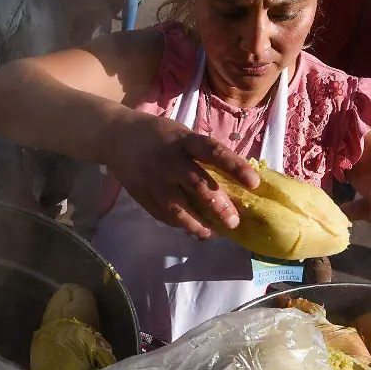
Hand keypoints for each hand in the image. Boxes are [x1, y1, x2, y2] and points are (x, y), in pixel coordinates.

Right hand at [106, 113, 259, 237]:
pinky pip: (163, 215)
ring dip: (197, 224)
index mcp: (184, 141)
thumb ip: (203, 156)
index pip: (213, 152)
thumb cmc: (160, 136)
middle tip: (234, 222)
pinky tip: (192, 228)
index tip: (254, 183)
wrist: (116, 135)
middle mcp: (169, 160)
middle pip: (198, 185)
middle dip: (218, 206)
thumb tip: (233, 184)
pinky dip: (179, 224)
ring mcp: (153, 179)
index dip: (235, 167)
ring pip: (178, 208)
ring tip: (212, 233)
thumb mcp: (182, 136)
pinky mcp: (141, 194)